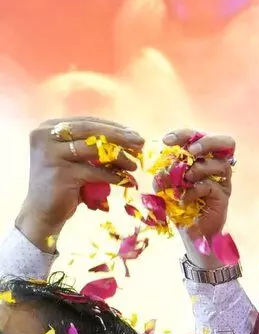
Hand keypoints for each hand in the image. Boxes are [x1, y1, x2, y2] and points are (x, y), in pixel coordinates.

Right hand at [14, 117, 141, 251]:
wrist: (43, 211)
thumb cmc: (64, 183)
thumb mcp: (76, 159)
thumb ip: (92, 145)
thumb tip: (130, 138)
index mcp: (48, 128)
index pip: (86, 122)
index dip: (113, 127)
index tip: (135, 134)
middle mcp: (45, 136)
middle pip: (90, 131)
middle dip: (119, 137)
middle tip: (140, 143)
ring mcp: (51, 153)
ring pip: (93, 149)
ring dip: (119, 157)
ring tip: (134, 165)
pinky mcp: (60, 172)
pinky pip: (94, 171)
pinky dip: (112, 175)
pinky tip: (125, 180)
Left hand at [158, 129, 234, 248]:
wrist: (188, 230)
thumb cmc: (178, 203)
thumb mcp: (166, 181)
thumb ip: (166, 167)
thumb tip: (163, 157)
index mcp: (203, 157)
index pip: (198, 135)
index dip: (184, 134)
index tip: (166, 141)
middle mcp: (216, 166)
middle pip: (225, 141)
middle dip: (206, 142)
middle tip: (190, 152)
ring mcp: (222, 181)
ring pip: (219, 164)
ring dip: (197, 169)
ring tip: (184, 180)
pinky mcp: (224, 196)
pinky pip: (211, 185)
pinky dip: (194, 190)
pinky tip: (184, 198)